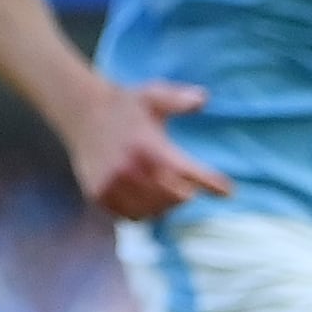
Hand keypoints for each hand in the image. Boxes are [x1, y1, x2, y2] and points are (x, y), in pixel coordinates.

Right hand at [66, 77, 231, 223]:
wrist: (82, 112)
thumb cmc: (125, 104)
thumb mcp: (152, 94)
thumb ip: (178, 98)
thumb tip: (204, 99)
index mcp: (147, 146)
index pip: (186, 172)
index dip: (210, 183)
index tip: (228, 192)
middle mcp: (129, 169)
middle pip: (173, 197)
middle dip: (185, 193)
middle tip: (187, 187)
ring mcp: (112, 185)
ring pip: (152, 211)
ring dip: (165, 205)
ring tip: (167, 193)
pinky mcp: (99, 195)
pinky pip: (129, 216)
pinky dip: (142, 212)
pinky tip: (146, 199)